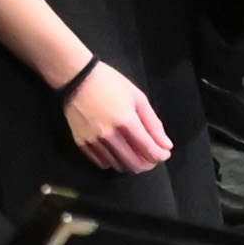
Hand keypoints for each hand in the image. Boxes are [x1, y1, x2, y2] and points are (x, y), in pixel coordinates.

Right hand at [54, 54, 176, 172]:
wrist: (77, 78)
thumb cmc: (111, 84)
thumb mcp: (138, 98)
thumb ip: (153, 124)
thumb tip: (166, 146)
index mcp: (126, 122)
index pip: (149, 150)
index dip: (160, 156)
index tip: (164, 153)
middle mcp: (110, 136)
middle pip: (134, 164)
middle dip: (147, 164)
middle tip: (151, 157)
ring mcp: (94, 141)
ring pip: (118, 166)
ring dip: (131, 164)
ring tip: (135, 154)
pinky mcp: (81, 143)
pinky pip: (101, 163)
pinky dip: (113, 162)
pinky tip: (117, 153)